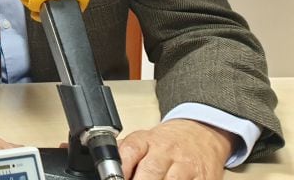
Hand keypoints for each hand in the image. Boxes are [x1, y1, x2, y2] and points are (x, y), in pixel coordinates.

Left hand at [119, 119, 234, 179]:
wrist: (201, 133)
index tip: (117, 178)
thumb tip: (106, 171)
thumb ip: (124, 154)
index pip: (130, 150)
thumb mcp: (142, 140)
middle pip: (151, 171)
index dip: (122, 167)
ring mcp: (186, 166)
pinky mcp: (204, 177)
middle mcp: (166, 151)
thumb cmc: (166, 142)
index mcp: (147, 140)